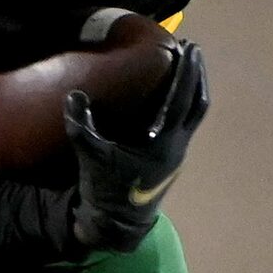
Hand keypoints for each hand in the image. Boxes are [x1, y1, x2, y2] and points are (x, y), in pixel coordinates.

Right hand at [66, 40, 208, 251]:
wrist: (119, 224)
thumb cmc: (107, 191)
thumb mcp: (91, 158)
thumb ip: (81, 126)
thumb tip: (74, 95)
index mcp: (164, 143)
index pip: (180, 100)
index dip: (186, 72)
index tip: (188, 47)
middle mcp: (177, 145)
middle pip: (198, 103)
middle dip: (197, 74)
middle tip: (193, 49)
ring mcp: (178, 152)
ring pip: (196, 114)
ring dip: (194, 88)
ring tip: (189, 67)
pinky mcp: (172, 158)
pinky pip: (186, 123)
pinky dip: (186, 103)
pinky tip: (175, 95)